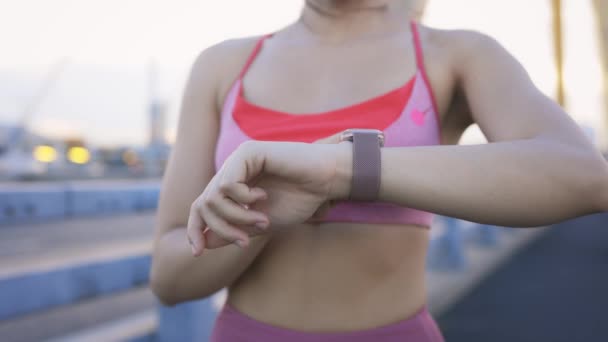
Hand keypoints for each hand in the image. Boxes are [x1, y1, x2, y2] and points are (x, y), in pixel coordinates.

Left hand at [187, 133, 350, 253]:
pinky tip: (263, 197)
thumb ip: (234, 230)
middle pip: (203, 204)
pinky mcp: (248, 152)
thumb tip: (203, 242)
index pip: (201, 206)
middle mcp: (231, 169)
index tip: (197, 253)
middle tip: (245, 240)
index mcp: (233, 184)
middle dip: (222, 228)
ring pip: (213, 197)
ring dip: (236, 217)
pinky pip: (228, 185)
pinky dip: (244, 199)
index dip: (195, 229)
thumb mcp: (261, 223)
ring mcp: (238, 159)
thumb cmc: (300, 199)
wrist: (325, 181)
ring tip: (261, 220)